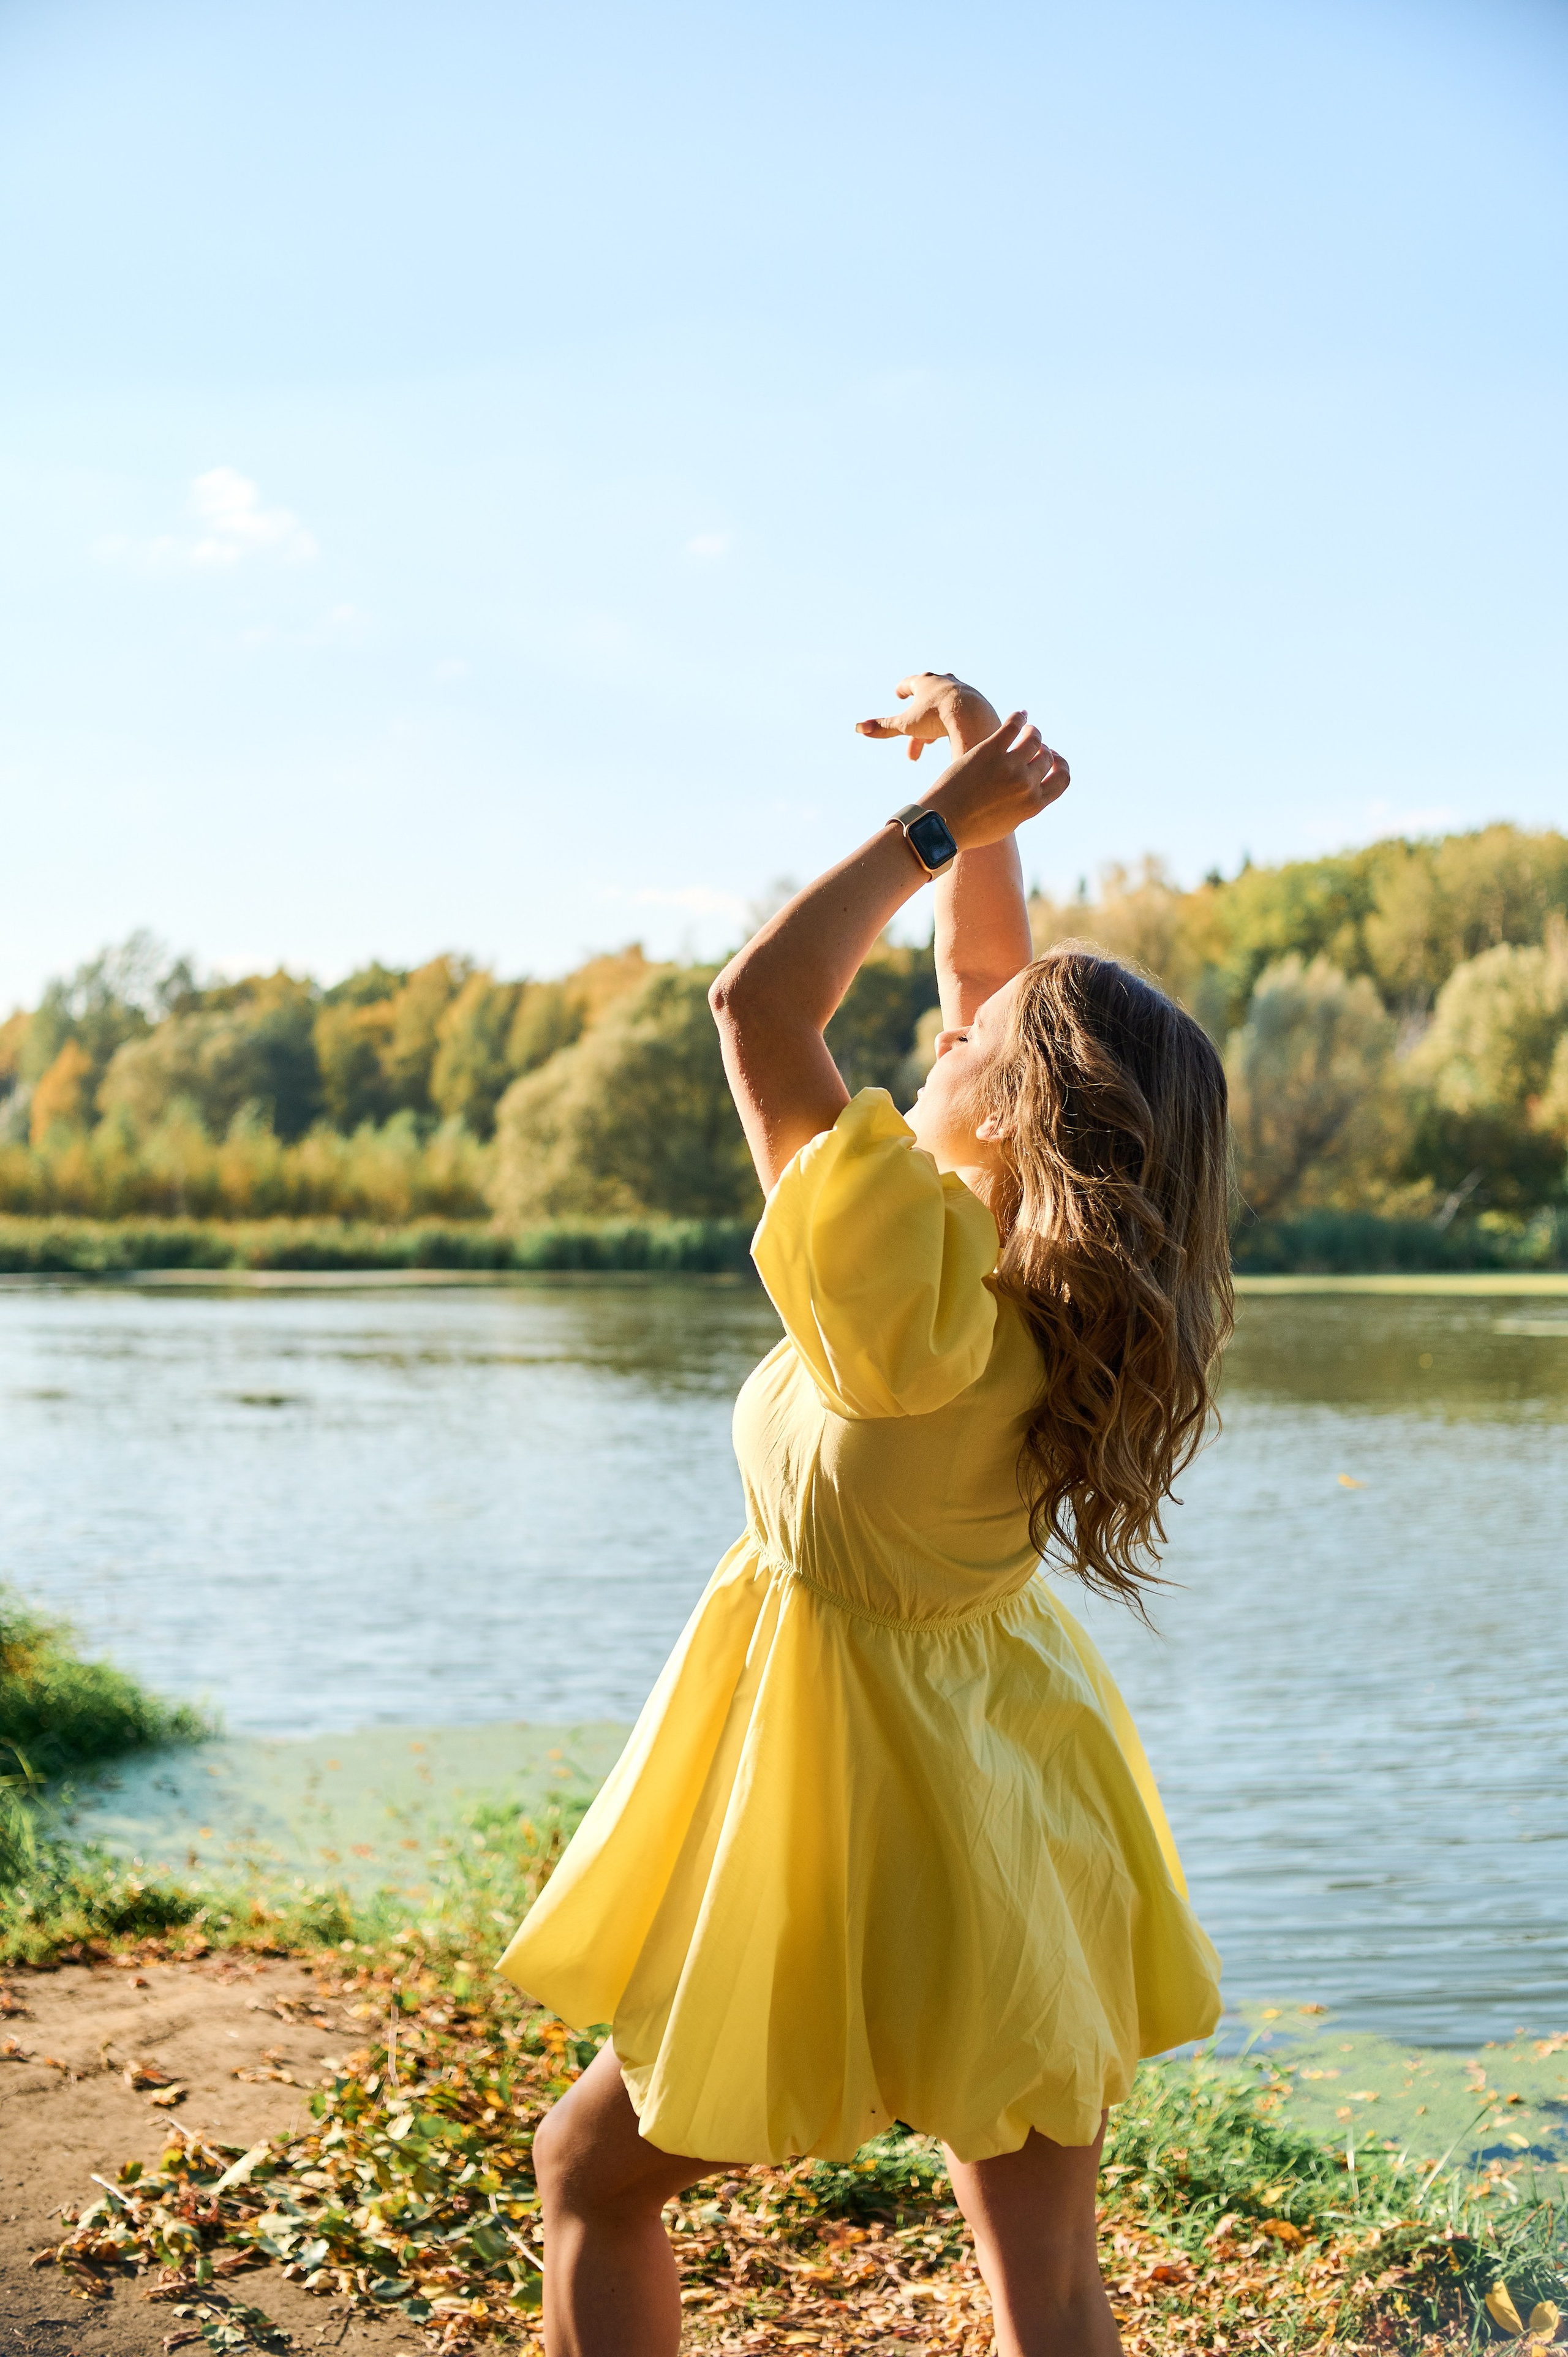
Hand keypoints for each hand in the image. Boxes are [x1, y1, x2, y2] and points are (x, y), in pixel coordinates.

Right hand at [856, 672, 999, 760]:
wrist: (973, 718)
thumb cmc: (936, 718)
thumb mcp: (906, 725)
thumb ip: (883, 727)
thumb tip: (857, 728)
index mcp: (925, 682)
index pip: (910, 682)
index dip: (902, 689)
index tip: (899, 693)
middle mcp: (944, 681)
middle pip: (927, 697)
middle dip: (917, 717)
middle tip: (913, 735)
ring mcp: (963, 689)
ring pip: (944, 704)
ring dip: (934, 720)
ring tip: (931, 739)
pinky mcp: (978, 701)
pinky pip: (962, 711)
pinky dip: (953, 721)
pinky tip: (954, 732)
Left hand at [924, 711, 1068, 850]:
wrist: (942, 825)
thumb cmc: (971, 828)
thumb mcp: (1007, 822)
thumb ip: (1023, 805)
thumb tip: (1032, 789)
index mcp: (1033, 804)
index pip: (1063, 778)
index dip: (1060, 765)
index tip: (1052, 758)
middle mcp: (1026, 784)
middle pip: (1046, 757)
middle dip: (1042, 748)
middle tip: (1031, 743)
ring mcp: (1009, 766)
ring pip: (1033, 738)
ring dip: (1032, 731)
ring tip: (1025, 729)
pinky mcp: (990, 750)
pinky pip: (1013, 726)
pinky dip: (1019, 718)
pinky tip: (1020, 715)